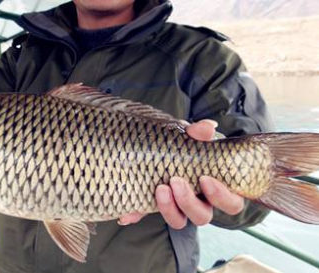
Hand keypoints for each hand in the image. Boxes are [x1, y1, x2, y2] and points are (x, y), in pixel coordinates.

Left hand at [118, 119, 244, 228]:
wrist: (152, 146)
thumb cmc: (182, 145)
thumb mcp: (189, 137)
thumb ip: (198, 134)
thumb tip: (208, 127)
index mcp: (216, 190)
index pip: (231, 204)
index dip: (221, 196)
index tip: (204, 178)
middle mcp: (199, 203)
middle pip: (203, 217)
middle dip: (189, 202)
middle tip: (176, 181)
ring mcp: (177, 209)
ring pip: (179, 222)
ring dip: (169, 208)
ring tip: (160, 188)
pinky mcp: (154, 208)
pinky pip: (146, 216)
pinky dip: (137, 214)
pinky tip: (128, 212)